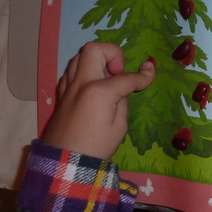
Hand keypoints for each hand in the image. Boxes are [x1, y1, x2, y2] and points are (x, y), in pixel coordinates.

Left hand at [42, 41, 154, 159]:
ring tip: (106, 80)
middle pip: (95, 49)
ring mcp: (68, 86)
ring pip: (80, 56)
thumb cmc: (96, 147)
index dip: (143, 76)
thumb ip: (123, 100)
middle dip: (112, 54)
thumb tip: (123, 88)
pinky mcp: (61, 93)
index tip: (150, 72)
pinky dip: (85, 72)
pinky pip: (73, 71)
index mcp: (99, 91)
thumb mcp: (119, 127)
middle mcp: (81, 83)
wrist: (64, 163)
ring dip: (96, 61)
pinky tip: (93, 88)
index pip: (126, 77)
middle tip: (118, 74)